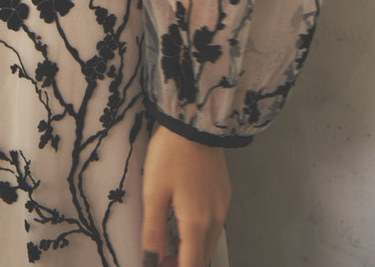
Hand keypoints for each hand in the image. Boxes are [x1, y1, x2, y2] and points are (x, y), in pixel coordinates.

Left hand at [141, 124, 230, 266]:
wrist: (196, 121)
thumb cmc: (171, 154)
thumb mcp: (154, 192)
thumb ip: (153, 231)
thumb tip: (151, 260)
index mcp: (196, 223)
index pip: (191, 266)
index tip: (159, 266)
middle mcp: (215, 219)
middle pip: (202, 258)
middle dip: (182, 263)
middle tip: (160, 259)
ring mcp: (222, 206)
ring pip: (209, 242)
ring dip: (191, 252)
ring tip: (169, 247)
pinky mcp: (224, 193)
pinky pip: (214, 226)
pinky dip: (200, 235)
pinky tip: (185, 225)